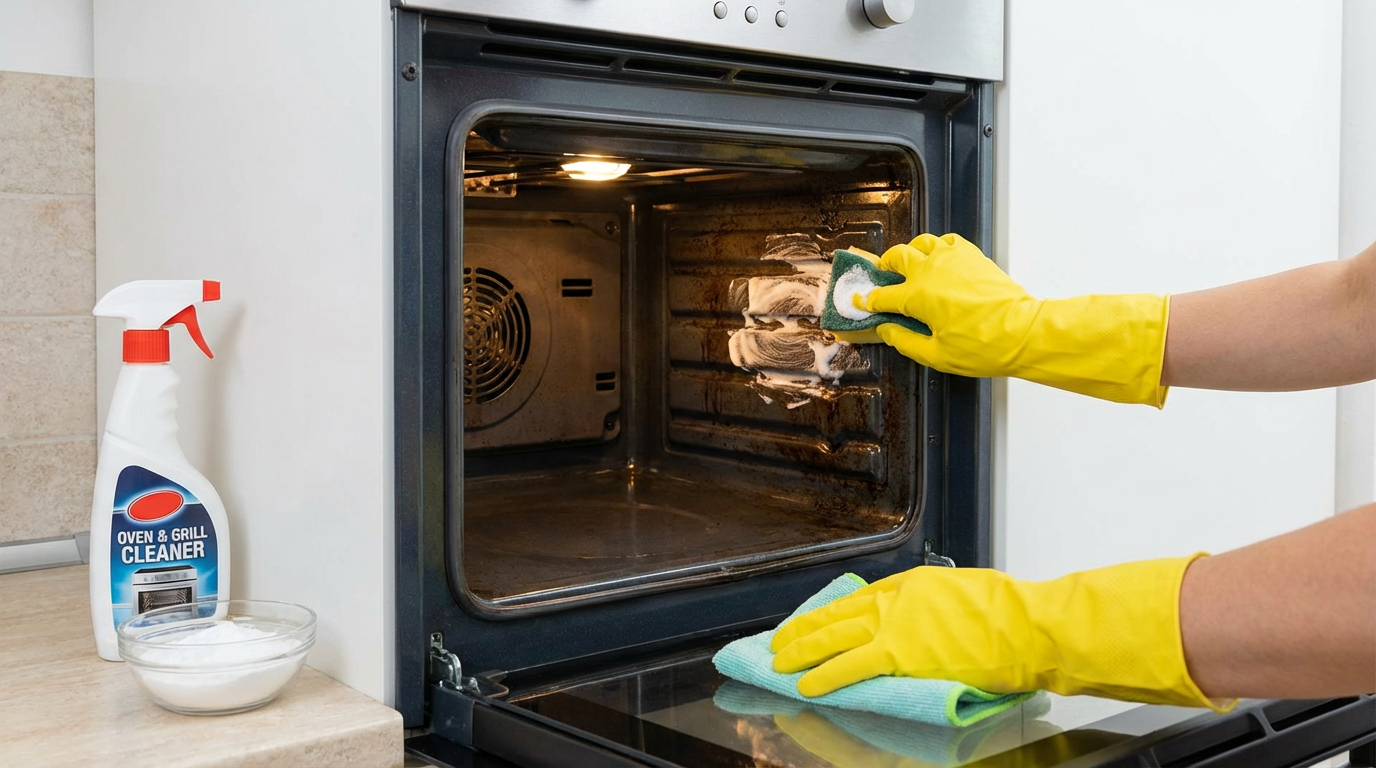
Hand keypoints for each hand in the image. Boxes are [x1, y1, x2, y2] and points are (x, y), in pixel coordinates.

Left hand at [770, 558, 1228, 709]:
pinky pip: (850, 665)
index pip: (859, 598)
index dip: (831, 613)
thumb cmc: (1011, 613)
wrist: (1028, 626)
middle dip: (805, 629)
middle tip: (780, 641)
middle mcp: (896, 599)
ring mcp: (895, 624)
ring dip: (802, 650)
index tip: (814, 622)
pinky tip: (806, 684)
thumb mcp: (965, 592)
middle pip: (837, 614)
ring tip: (780, 662)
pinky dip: (825, 674)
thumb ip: (935, 606)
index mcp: (913, 582)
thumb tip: (926, 622)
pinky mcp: (899, 653)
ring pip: (834, 636)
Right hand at [863, 234, 1169, 405]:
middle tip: (883, 277)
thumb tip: (887, 330)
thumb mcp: (936, 355)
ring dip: (910, 252)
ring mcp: (952, 259)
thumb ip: (905, 341)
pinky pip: (947, 240)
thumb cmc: (983, 346)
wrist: (1021, 332)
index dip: (867, 300)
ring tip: (909, 263)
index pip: (881, 295)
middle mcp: (930, 271)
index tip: (860, 302)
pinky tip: (938, 258)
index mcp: (916, 297)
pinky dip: (937, 246)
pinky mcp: (972, 255)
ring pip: (921, 242)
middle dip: (885, 266)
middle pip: (897, 257)